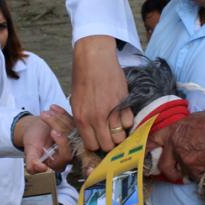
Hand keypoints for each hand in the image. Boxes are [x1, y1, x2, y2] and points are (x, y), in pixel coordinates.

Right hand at [13, 115, 72, 173]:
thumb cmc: (32, 141)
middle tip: (50, 117)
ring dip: (59, 118)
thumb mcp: (30, 152)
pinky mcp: (75, 130)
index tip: (54, 131)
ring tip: (48, 111)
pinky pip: (72, 121)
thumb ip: (32, 163)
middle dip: (59, 126)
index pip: (66, 155)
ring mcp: (74, 140)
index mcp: (59, 163)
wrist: (33, 129)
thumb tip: (41, 168)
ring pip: (71, 128)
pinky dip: (62, 113)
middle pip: (70, 140)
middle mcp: (70, 153)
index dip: (61, 143)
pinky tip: (54, 108)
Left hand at [71, 36, 131, 152]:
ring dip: (119, 133)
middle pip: (107, 145)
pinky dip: (127, 121)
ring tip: (117, 125)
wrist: (94, 59)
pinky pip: (129, 122)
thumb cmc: (83, 78)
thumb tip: (91, 134)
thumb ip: (83, 119)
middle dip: (109, 141)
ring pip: (120, 137)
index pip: (91, 145)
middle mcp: (96, 118)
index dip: (96, 143)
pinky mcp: (123, 103)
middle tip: (110, 133)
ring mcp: (111, 111)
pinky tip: (122, 114)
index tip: (99, 138)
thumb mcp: (76, 101)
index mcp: (81, 119)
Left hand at [151, 111, 204, 181]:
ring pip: (183, 171)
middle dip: (169, 173)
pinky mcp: (193, 168)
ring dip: (191, 171)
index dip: (147, 148)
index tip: (142, 155)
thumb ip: (184, 127)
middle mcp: (173, 145)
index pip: (152, 140)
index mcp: (172, 130)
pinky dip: (202, 173)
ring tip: (203, 165)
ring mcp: (182, 158)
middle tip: (174, 175)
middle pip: (164, 165)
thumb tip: (184, 131)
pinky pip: (195, 175)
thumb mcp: (193, 118)